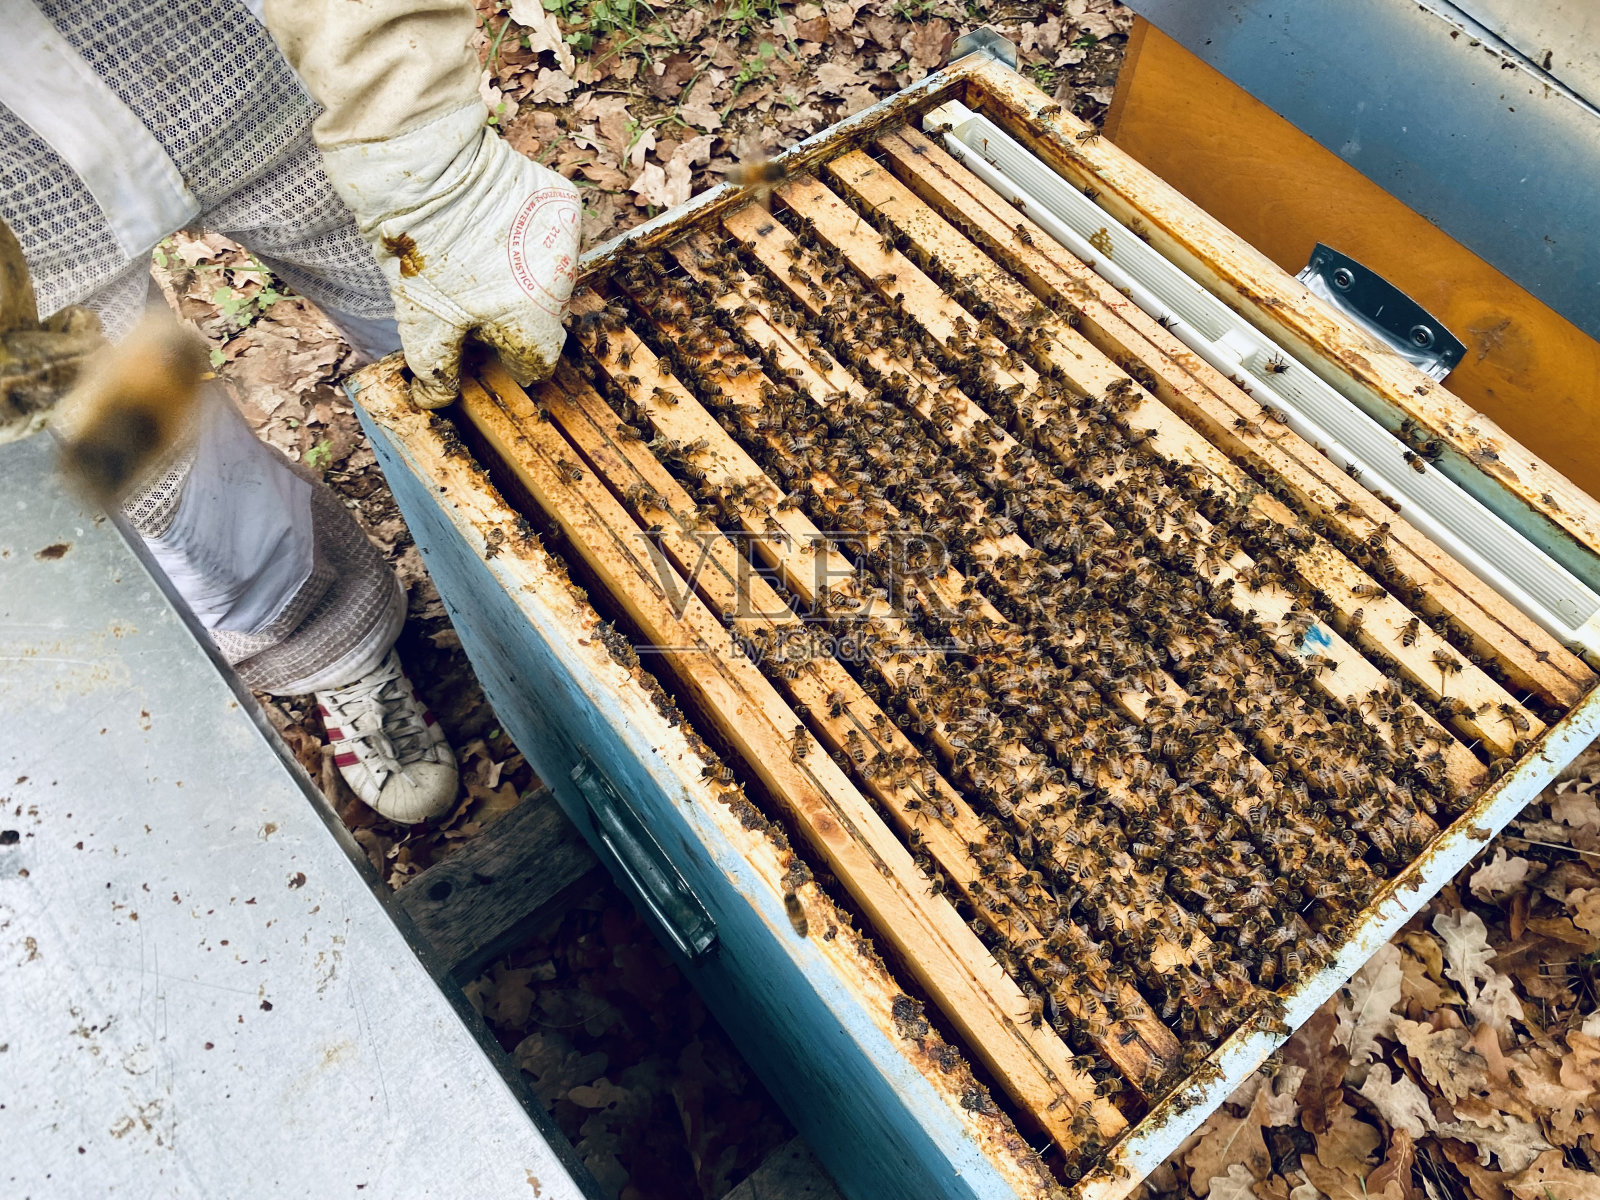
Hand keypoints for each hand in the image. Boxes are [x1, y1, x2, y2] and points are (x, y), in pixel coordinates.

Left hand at [322, 105, 580, 408]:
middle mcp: (561, 281)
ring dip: (524, 273)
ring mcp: (566, 236)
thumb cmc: (422, 250)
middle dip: (514, 314)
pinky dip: (530, 233)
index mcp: (532, 319)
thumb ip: (437, 368)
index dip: (509, 360)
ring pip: (551, 274)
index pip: (538, 362)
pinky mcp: (562, 200)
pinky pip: (554, 231)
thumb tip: (437, 403)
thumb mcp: (421, 321)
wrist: (423, 166)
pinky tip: (498, 224)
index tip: (486, 348)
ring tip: (481, 254)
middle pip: (545, 316)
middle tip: (472, 295)